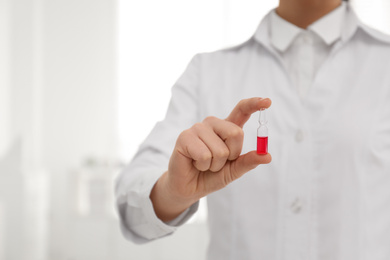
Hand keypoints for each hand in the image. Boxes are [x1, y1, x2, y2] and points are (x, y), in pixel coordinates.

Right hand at [150, 97, 271, 220]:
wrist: (189, 188)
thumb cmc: (211, 176)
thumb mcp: (234, 171)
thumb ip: (248, 162)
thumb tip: (267, 156)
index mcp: (226, 129)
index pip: (241, 110)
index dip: (254, 104)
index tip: (267, 102)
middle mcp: (212, 124)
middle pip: (236, 133)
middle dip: (231, 155)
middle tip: (217, 162)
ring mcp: (198, 128)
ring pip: (220, 149)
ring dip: (215, 165)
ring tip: (204, 164)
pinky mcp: (185, 136)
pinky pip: (204, 155)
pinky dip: (203, 165)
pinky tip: (194, 163)